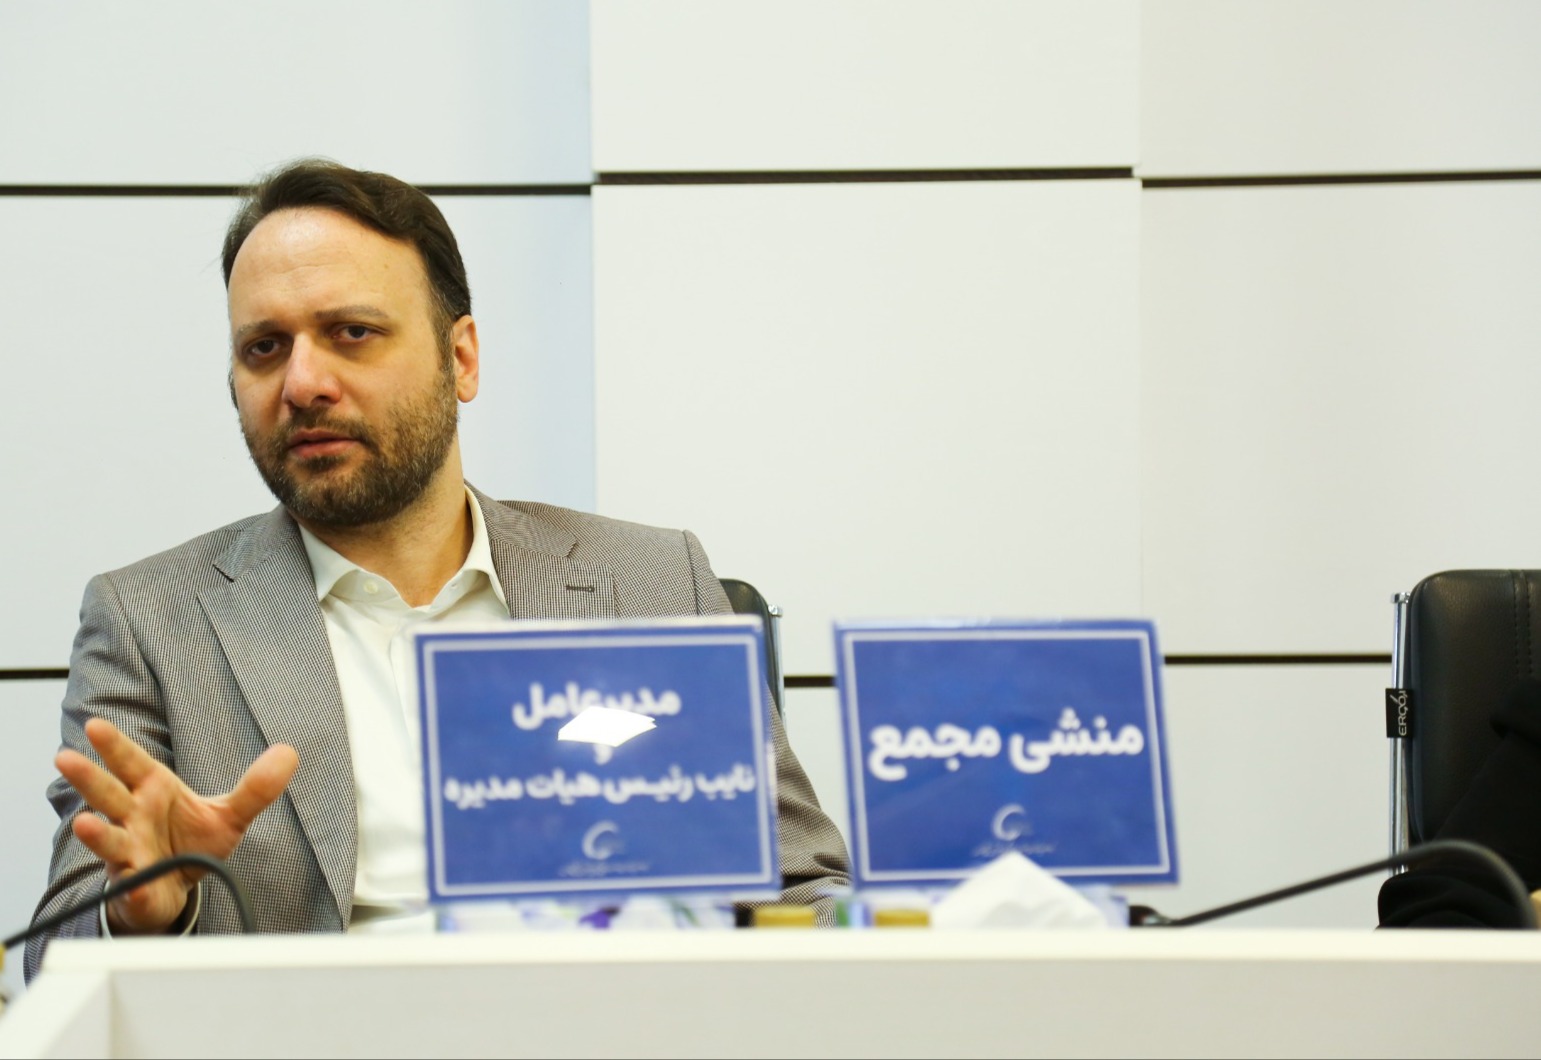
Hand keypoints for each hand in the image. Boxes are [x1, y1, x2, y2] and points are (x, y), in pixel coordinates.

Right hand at [56, 717, 298, 934]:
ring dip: (95, 833)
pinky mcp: (136, 886)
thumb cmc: (192, 842)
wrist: (178, 890)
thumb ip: (256, 787)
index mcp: (153, 791)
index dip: (114, 746)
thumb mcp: (230, 814)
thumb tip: (289, 754)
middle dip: (88, 777)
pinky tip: (135, 884)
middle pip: (108, 794)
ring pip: (108, 839)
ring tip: (83, 824)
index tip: (95, 725)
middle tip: (65, 757)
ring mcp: (130, 852)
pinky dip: (134, 886)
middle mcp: (134, 818)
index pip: (131, 763)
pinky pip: (134, 886)